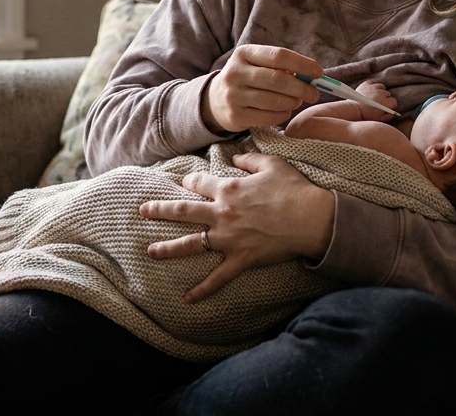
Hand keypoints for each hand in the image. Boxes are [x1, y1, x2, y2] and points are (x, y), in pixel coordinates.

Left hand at [139, 153, 334, 302]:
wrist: (312, 218)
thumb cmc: (294, 189)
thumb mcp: (272, 164)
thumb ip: (250, 158)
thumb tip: (236, 156)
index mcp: (228, 189)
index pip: (200, 183)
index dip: (190, 181)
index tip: (185, 182)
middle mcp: (222, 213)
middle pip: (183, 211)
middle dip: (160, 210)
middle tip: (143, 211)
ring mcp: (228, 238)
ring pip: (191, 244)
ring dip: (168, 248)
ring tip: (150, 251)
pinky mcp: (240, 259)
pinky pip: (217, 278)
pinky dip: (202, 290)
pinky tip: (186, 299)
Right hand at [202, 45, 323, 133]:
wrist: (214, 100)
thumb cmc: (247, 78)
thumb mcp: (256, 64)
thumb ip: (280, 66)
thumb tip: (311, 76)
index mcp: (244, 53)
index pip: (278, 56)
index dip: (302, 64)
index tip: (318, 73)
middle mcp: (235, 73)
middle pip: (278, 80)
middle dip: (302, 88)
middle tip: (314, 94)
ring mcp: (233, 95)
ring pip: (275, 101)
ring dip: (293, 102)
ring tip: (297, 101)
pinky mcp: (235, 116)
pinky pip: (269, 117)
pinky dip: (283, 115)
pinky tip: (284, 111)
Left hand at [355, 80, 398, 121]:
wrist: (353, 109)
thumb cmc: (366, 115)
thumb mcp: (379, 119)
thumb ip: (388, 116)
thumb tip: (393, 113)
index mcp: (385, 102)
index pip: (394, 101)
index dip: (390, 105)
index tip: (386, 106)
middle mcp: (381, 93)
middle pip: (388, 94)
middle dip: (385, 98)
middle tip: (378, 103)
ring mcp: (374, 87)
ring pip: (382, 87)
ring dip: (380, 91)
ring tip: (375, 96)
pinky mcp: (367, 83)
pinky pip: (374, 82)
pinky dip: (374, 86)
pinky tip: (371, 91)